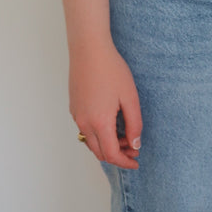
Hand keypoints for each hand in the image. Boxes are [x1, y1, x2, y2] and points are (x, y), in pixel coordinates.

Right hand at [69, 40, 142, 168]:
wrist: (89, 50)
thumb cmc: (112, 70)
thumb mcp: (130, 97)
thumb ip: (134, 123)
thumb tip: (135, 144)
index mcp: (99, 123)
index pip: (111, 154)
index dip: (125, 162)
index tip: (137, 161)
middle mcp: (84, 123)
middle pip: (100, 152)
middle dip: (118, 154)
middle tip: (134, 148)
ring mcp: (76, 116)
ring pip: (91, 142)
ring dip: (108, 145)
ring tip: (125, 135)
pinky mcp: (74, 107)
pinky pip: (85, 130)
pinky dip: (99, 135)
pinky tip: (111, 124)